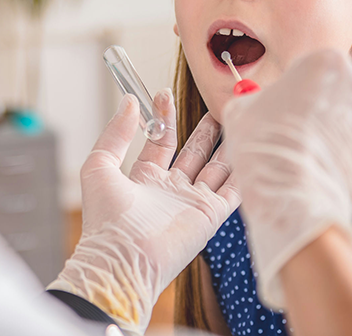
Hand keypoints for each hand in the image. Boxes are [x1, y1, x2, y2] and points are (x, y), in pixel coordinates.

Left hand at [48, 89, 239, 334]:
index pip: (161, 140)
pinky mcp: (210, 215)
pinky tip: (252, 147)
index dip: (165, 116)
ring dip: (228, 144)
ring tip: (240, 118)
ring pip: (217, 167)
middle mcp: (171, 189)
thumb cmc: (105, 219)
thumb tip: (130, 101)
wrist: (122, 258)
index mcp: (144, 178)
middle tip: (219, 105)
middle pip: (194, 152)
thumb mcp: (99, 165)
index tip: (166, 93)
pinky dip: (244, 169)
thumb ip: (116, 133)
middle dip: (206, 129)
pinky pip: (233, 188)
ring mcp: (192, 202)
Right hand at [213, 49, 351, 310]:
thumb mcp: (243, 110)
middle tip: (307, 140)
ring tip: (324, 160)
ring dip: (350, 136)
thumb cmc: (263, 148)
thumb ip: (258, 98)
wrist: (291, 194)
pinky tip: (349, 170)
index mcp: (325, 61)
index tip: (291, 114)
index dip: (301, 95)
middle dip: (330, 113)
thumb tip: (259, 103)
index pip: (316, 71)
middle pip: (345, 93)